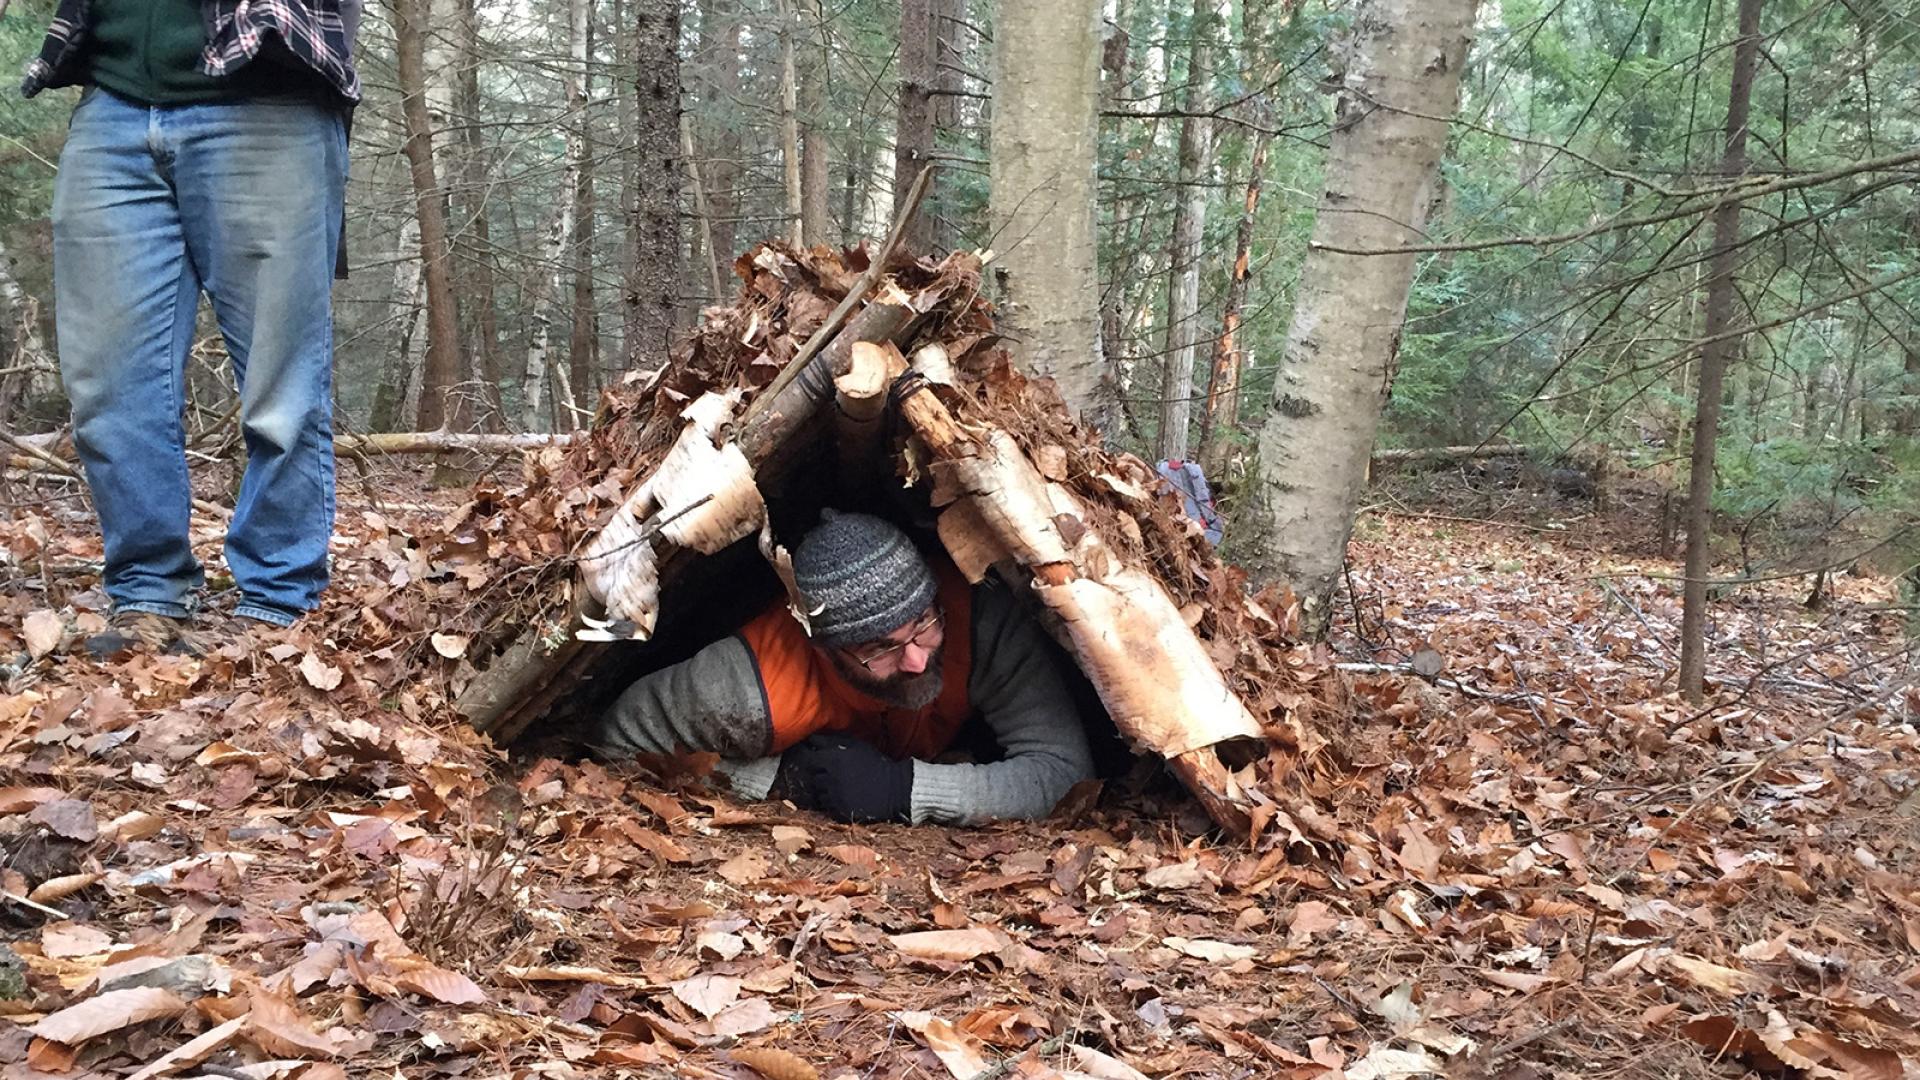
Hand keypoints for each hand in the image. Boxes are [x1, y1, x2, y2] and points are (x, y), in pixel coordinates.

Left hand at [771, 735, 911, 822]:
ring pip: (817, 790)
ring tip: (839, 784)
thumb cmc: (876, 764)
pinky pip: (827, 805)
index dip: (807, 751)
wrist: (894, 789)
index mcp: (833, 758)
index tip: (810, 751)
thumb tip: (816, 737)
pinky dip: (831, 800)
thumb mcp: (857, 746)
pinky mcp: (839, 809)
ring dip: (824, 787)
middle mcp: (829, 776)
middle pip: (810, 772)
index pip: (808, 752)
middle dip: (816, 770)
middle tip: (826, 769)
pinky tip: (843, 796)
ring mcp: (834, 794)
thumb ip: (835, 740)